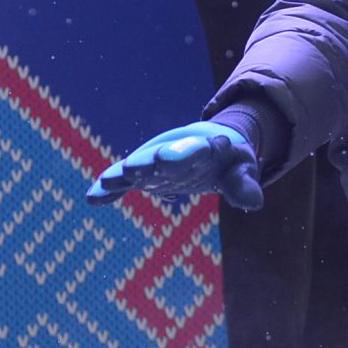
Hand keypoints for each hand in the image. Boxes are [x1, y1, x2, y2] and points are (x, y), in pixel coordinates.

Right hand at [84, 120, 262, 210]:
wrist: (212, 144)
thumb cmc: (229, 158)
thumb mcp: (241, 168)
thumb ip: (243, 184)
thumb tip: (255, 203)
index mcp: (202, 146)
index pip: (192, 150)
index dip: (182, 154)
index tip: (168, 157)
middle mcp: (174, 151)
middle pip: (158, 157)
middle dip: (147, 163)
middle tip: (133, 168)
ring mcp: (156, 163)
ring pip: (137, 167)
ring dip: (123, 175)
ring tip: (106, 182)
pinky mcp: (145, 175)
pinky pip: (125, 182)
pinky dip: (111, 190)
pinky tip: (92, 199)